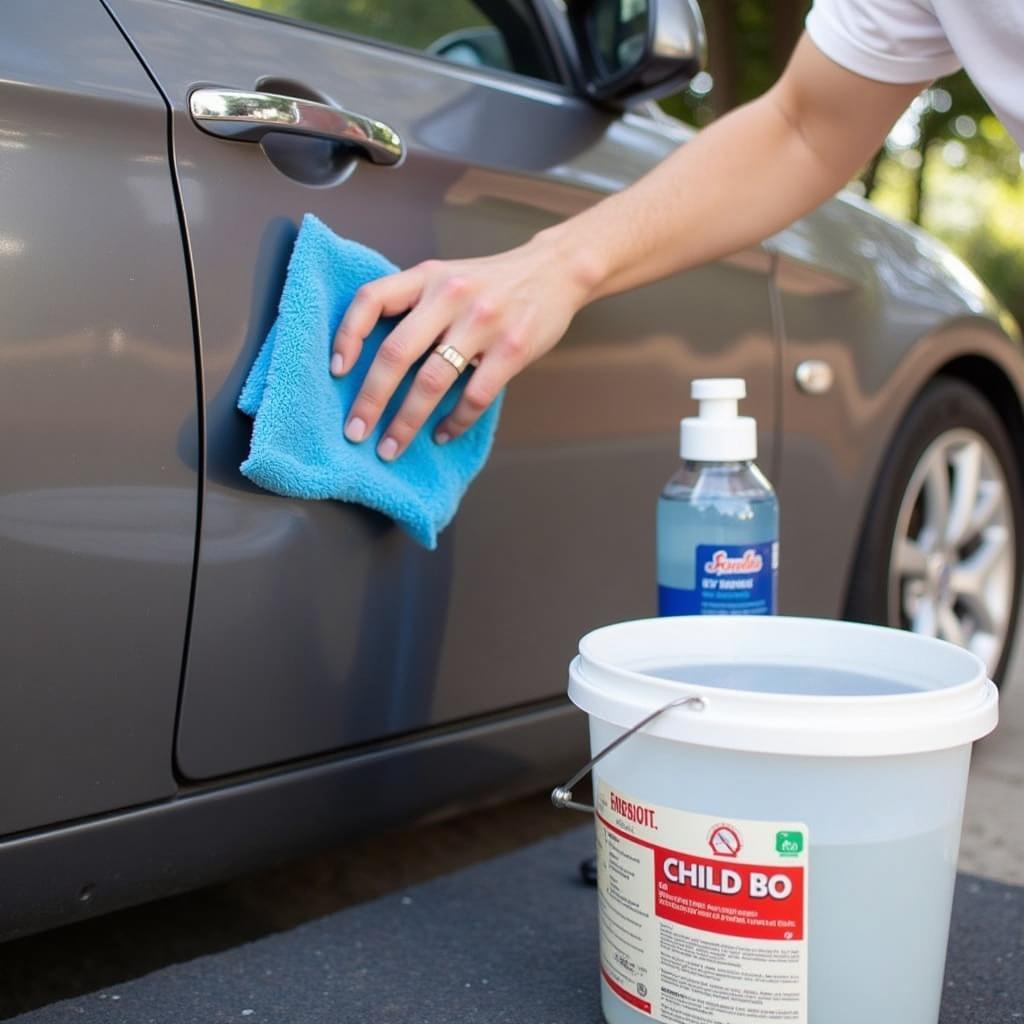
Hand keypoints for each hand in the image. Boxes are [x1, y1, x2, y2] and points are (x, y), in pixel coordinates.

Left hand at [330, 229, 599, 460]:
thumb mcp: (448, 278)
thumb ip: (416, 306)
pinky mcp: (513, 349)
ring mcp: (483, 322)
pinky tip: (442, 434)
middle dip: (370, 400)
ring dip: (406, 422)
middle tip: (355, 433)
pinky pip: (475, 396)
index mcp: (427, 276)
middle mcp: (451, 296)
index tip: (336, 372)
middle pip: (396, 353)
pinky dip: (454, 422)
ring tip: (391, 447)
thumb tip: (371, 360)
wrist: (555, 271)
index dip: (347, 336)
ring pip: (432, 382)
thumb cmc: (492, 283)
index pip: (371, 299)